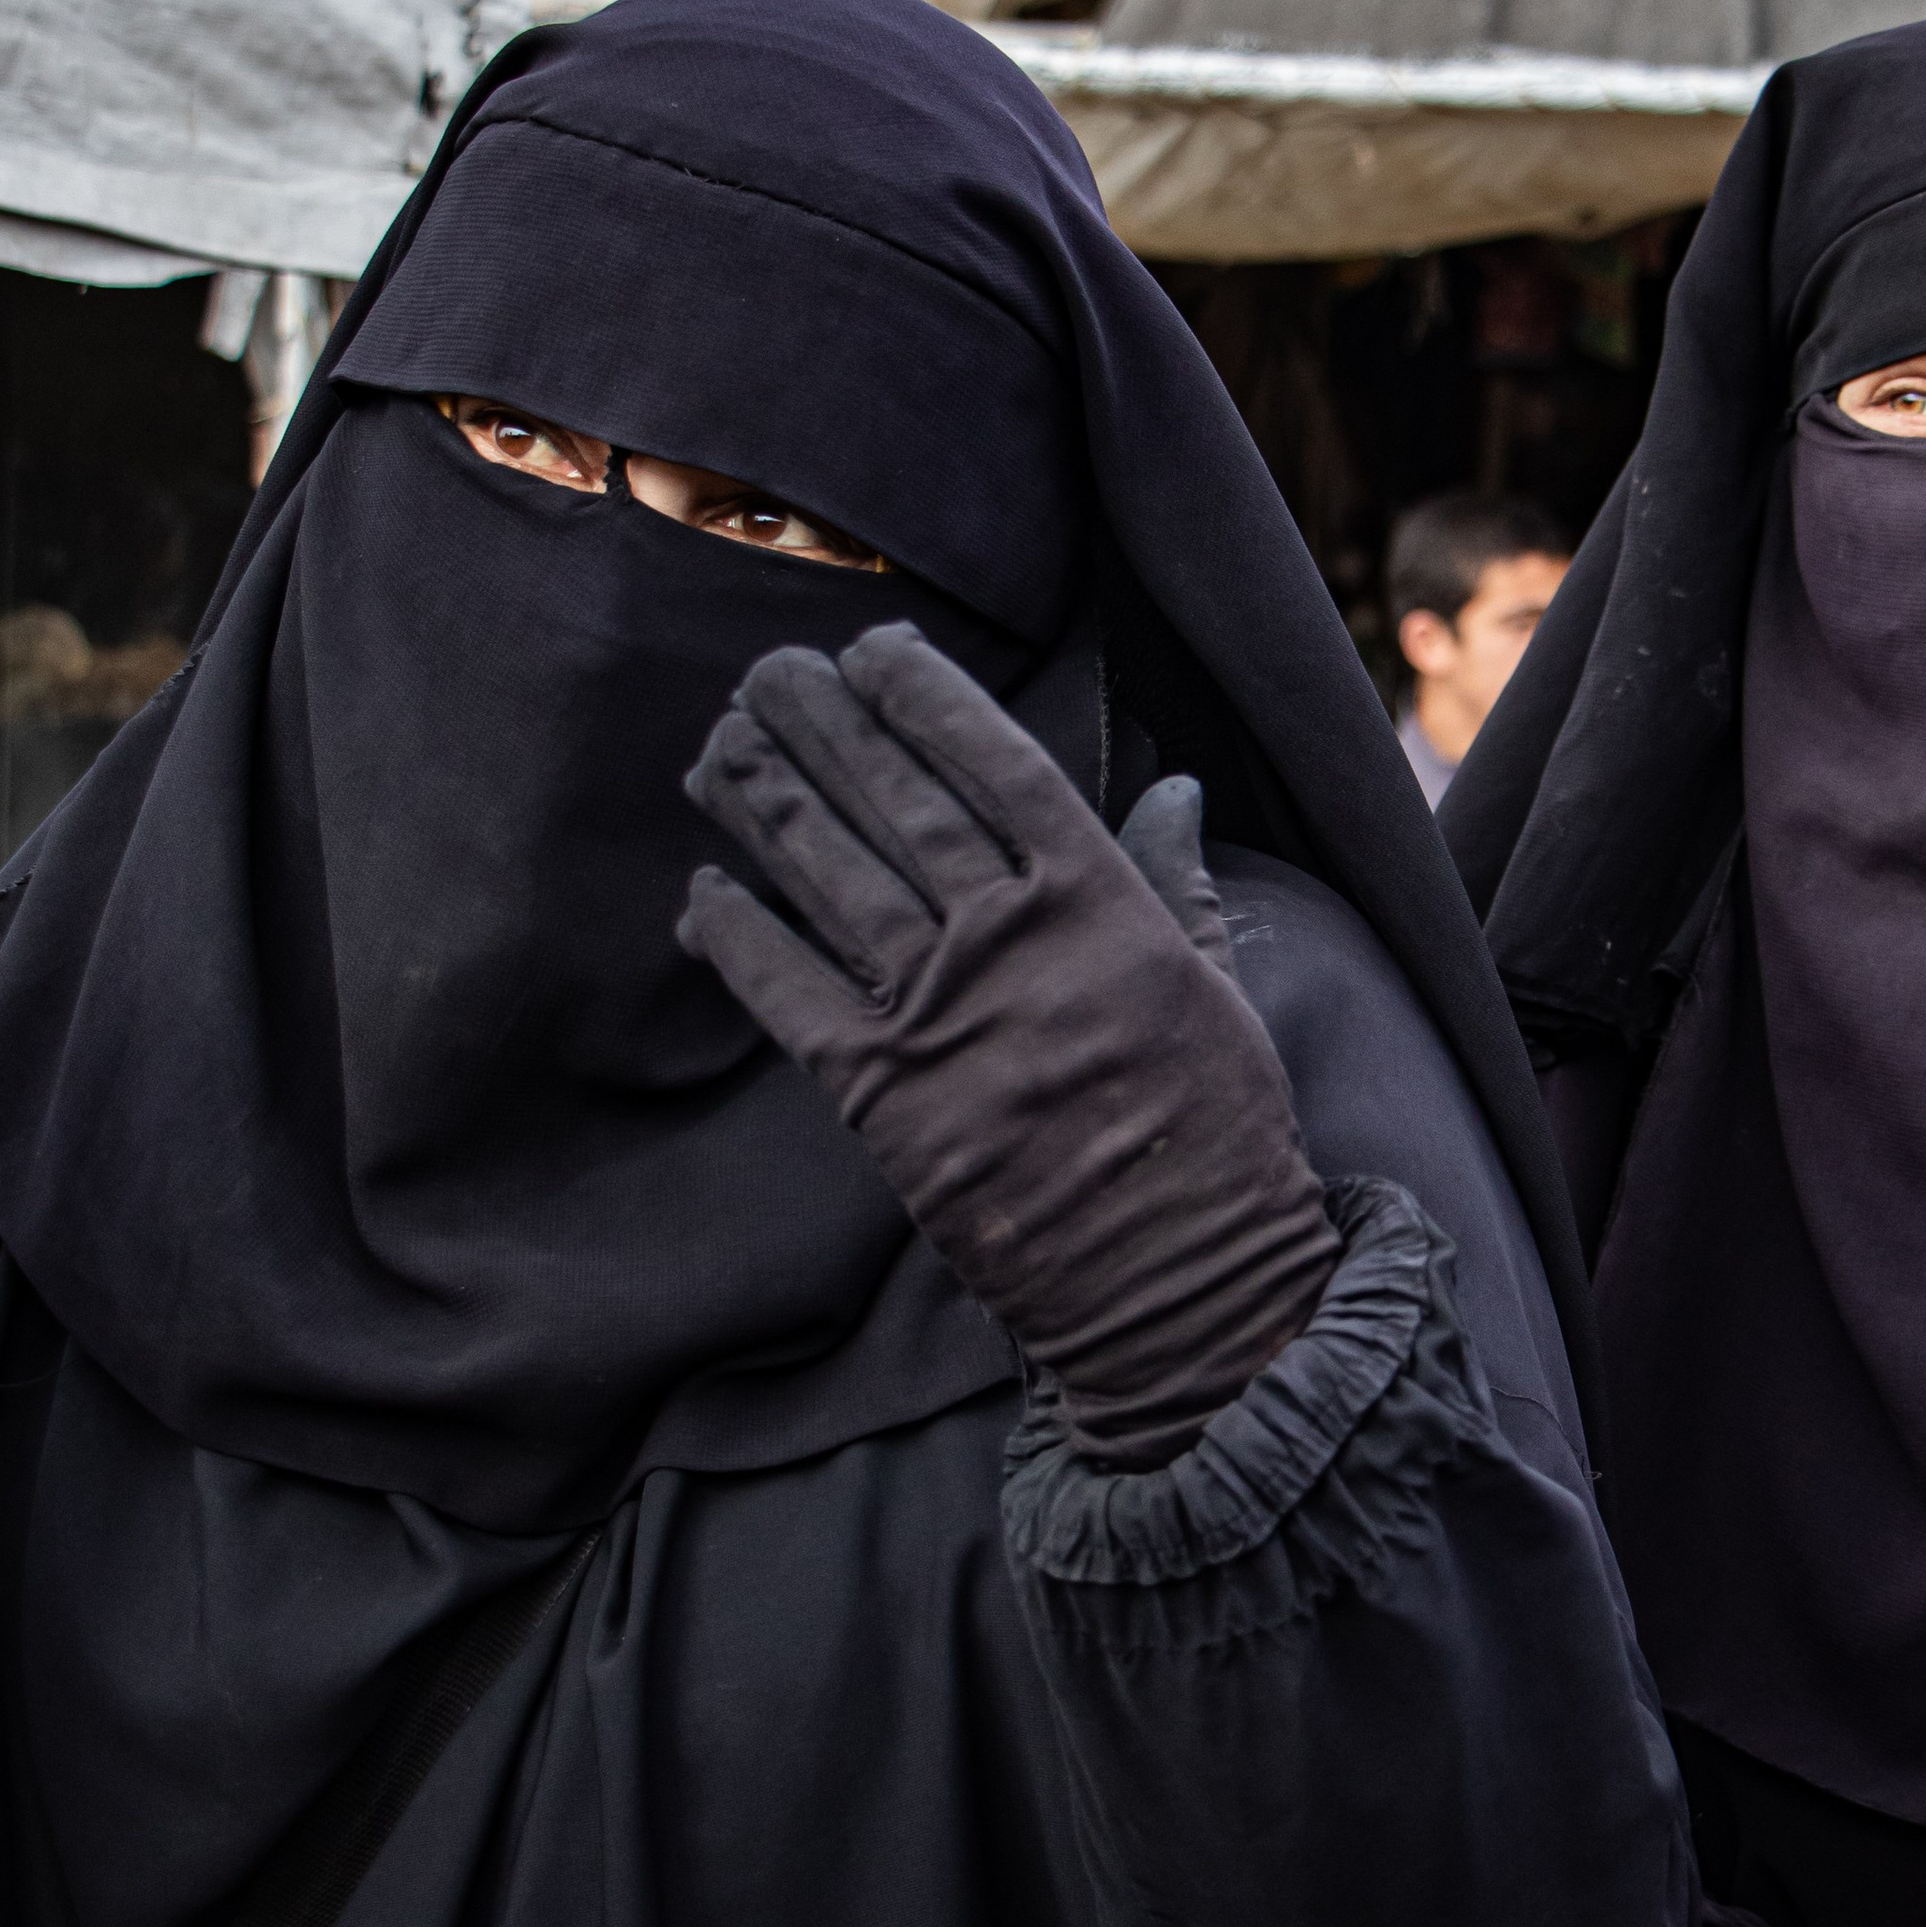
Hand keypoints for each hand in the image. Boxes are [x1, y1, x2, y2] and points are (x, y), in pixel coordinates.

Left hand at [679, 628, 1339, 1465]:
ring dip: (766, 803)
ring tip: (720, 744)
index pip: (996, 764)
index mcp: (1101, 901)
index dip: (926, 696)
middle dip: (824, 725)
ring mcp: (941, 1015)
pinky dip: (739, 937)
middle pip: (896, 802)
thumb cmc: (1216, 1134)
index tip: (876, 649)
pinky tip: (704, 890)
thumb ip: (1179, 881)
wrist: (1177, 1278)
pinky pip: (789, 995)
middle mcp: (1011, 941)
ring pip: (832, 877)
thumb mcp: (1222, 987)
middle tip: (770, 670)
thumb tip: (1176, 788)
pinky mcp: (883, 1097)